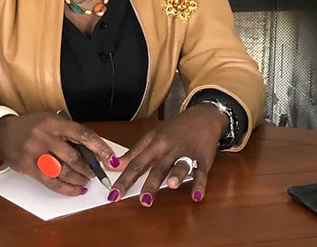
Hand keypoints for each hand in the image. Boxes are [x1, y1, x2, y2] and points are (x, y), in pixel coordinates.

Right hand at [0, 112, 119, 195]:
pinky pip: (52, 182)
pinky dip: (67, 189)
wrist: (3, 134)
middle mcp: (45, 136)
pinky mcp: (29, 168)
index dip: (100, 148)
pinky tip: (77, 190)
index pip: (82, 135)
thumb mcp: (51, 121)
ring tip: (86, 180)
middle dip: (89, 168)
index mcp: (54, 122)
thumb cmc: (32, 127)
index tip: (111, 158)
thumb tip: (95, 150)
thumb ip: (70, 133)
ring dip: (80, 179)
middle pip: (74, 156)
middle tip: (96, 172)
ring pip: (64, 171)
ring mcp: (36, 153)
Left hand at [109, 104, 228, 206]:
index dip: (124, 180)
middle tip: (143, 201)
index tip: (113, 195)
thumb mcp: (151, 137)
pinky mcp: (203, 158)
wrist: (202, 117)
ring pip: (181, 165)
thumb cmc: (174, 130)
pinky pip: (201, 172)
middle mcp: (170, 149)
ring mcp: (187, 153)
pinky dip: (200, 184)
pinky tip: (196, 196)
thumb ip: (133, 153)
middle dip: (151, 184)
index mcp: (155, 144)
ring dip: (176, 176)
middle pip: (158, 167)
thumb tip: (113, 166)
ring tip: (171, 186)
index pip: (136, 164)